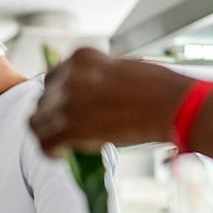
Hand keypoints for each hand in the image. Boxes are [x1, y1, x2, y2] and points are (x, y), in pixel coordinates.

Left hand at [29, 48, 192, 156]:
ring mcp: (69, 101)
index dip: (56, 97)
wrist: (175, 106)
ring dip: (47, 134)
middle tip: (66, 130)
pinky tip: (61, 155)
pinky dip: (50, 152)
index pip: (51, 78)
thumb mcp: (121, 67)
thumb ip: (97, 75)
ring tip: (62, 144)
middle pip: (42, 101)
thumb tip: (86, 91)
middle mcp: (69, 76)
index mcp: (81, 58)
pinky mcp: (74, 127)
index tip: (66, 109)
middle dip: (52, 117)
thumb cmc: (159, 88)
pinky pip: (45, 143)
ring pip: (37, 122)